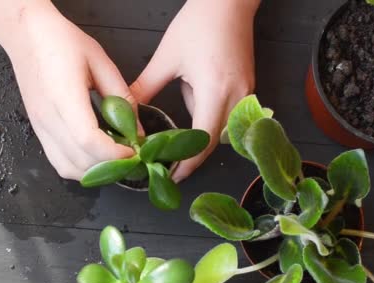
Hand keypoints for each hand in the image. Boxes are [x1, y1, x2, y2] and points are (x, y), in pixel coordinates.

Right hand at [0, 1, 138, 179]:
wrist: (26, 35)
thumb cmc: (61, 42)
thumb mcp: (100, 61)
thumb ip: (120, 96)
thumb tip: (136, 128)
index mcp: (64, 97)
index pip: (88, 140)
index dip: (114, 153)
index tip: (133, 150)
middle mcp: (48, 118)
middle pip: (80, 160)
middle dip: (110, 166)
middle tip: (131, 156)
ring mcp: (39, 127)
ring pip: (67, 168)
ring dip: (94, 171)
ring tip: (113, 158)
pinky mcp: (38, 130)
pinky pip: (57, 161)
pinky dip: (78, 166)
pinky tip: (95, 156)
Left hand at [131, 0, 259, 181]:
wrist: (228, 1)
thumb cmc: (199, 23)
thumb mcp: (166, 57)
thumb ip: (146, 86)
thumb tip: (126, 110)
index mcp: (215, 89)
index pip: (203, 140)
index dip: (187, 162)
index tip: (171, 174)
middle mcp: (236, 96)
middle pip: (216, 142)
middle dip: (193, 157)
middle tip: (169, 167)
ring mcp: (246, 93)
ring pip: (224, 131)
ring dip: (202, 140)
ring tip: (175, 148)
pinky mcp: (247, 88)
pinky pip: (229, 117)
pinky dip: (211, 123)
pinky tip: (192, 118)